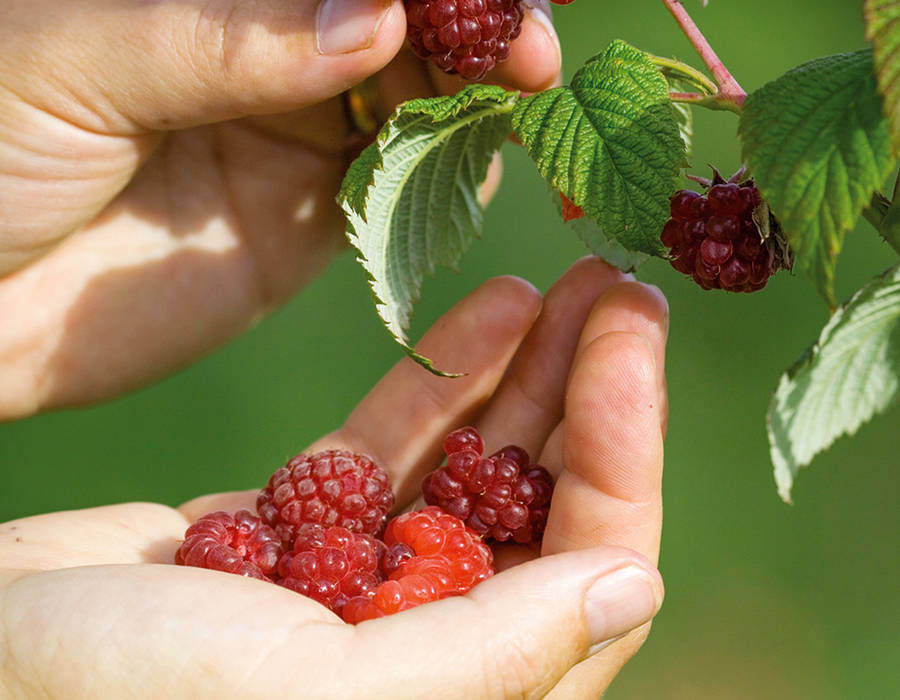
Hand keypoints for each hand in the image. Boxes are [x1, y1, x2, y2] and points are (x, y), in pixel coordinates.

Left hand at [0, 0, 560, 417]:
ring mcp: (297, 111)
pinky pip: (401, 169)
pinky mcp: (312, 204)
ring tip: (526, 87)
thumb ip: (230, 41)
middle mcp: (266, 16)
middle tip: (533, 38)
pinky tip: (476, 154)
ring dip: (479, 76)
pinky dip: (448, 160)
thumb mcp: (76, 60)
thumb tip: (380, 24)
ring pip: (419, 73)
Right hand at [0, 258, 666, 698]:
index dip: (625, 446)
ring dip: (527, 370)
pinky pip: (393, 441)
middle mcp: (425, 647)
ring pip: (474, 462)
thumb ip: (492, 655)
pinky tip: (494, 307)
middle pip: (542, 502)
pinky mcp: (295, 529)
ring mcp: (360, 582)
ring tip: (573, 281)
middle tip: (622, 284)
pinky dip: (442, 375)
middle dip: (590, 387)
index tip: (635, 336)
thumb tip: (633, 584)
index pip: (590, 566)